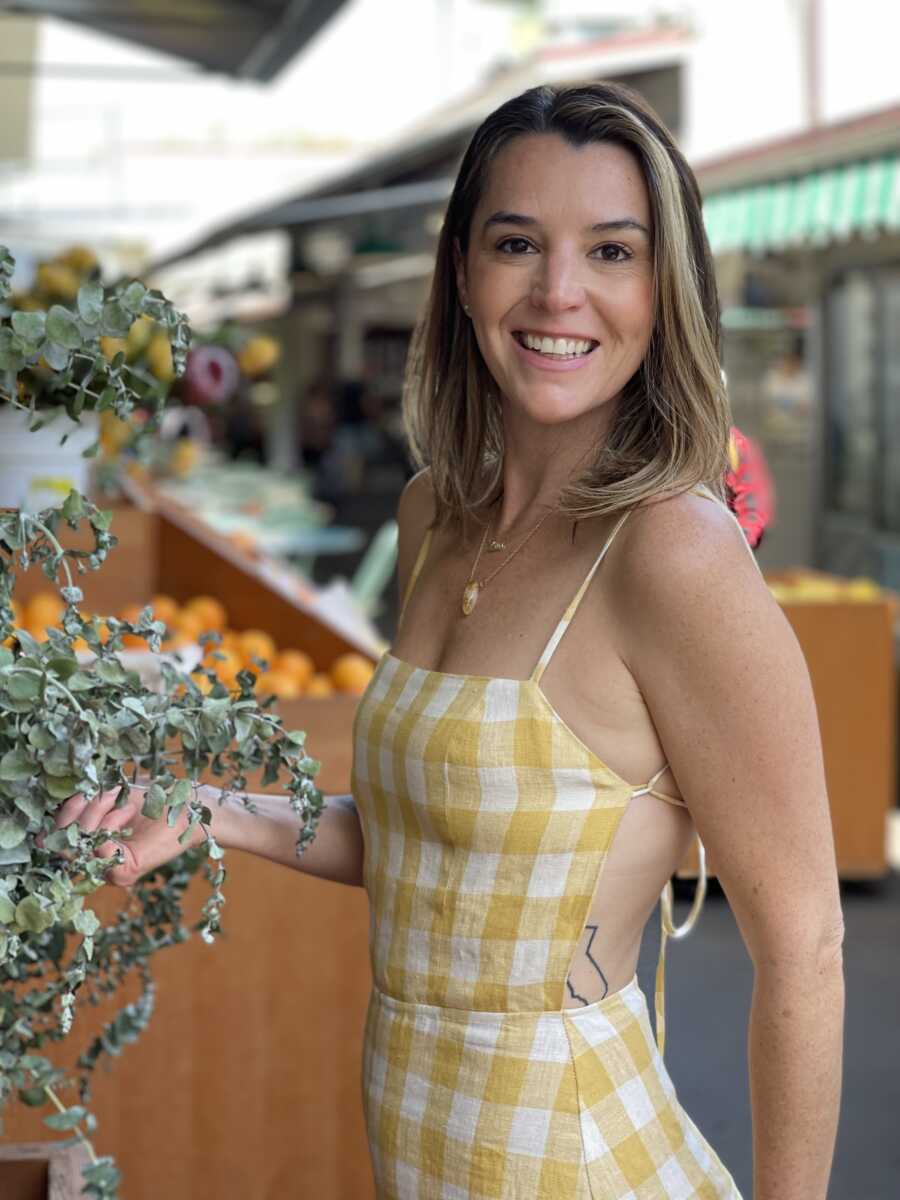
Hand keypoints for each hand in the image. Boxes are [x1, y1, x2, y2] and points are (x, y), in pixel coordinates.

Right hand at [45, 785, 208, 887]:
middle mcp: (96, 860)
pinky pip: (99, 849)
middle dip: (75, 811)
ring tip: (118, 798)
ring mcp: (109, 869)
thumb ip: (79, 812)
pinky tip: (127, 812)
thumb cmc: (153, 799)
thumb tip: (41, 835)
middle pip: (62, 842)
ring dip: (95, 812)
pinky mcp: (123, 872)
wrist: (190, 807)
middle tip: (98, 793)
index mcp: (91, 843)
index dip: (57, 819)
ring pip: (79, 844)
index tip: (72, 796)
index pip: (56, 839)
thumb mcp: (109, 799)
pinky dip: (110, 823)